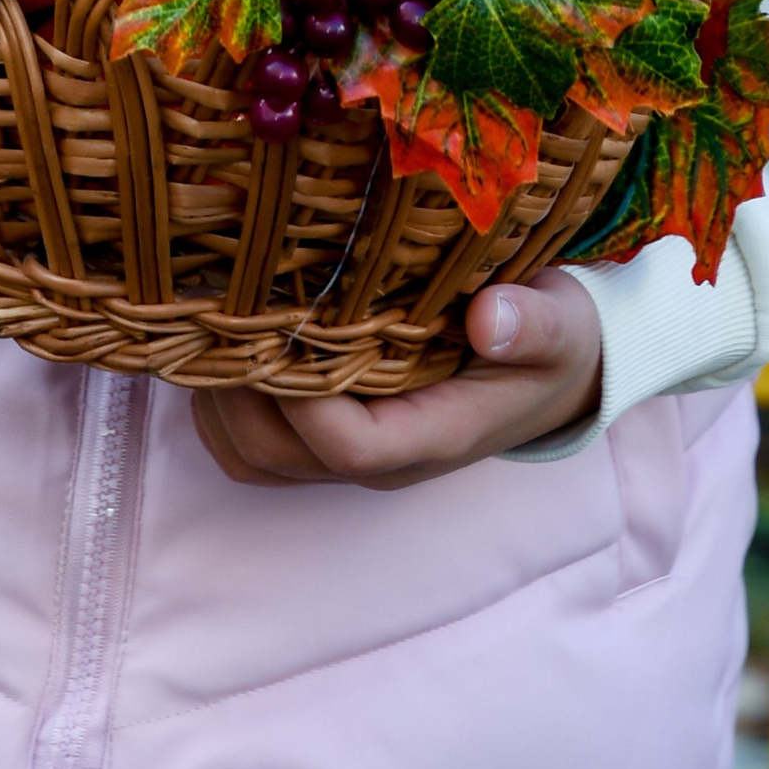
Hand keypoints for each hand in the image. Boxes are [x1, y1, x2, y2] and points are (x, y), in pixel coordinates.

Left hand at [190, 274, 602, 489]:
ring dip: (217, 398)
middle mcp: (384, 458)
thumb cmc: (556, 342)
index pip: (350, 446)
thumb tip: (490, 319)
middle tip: (214, 310)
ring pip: (252, 456)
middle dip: (236, 392)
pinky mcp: (331, 432)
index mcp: (435, 436)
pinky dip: (222, 401)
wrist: (558, 368)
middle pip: (279, 455)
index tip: (280, 327)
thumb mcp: (563, 325)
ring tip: (205, 320)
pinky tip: (223, 338)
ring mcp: (352, 450)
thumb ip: (535, 325)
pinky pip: (251, 444)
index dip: (302, 397)